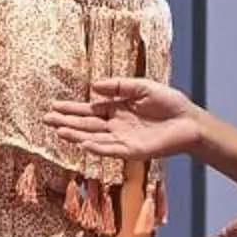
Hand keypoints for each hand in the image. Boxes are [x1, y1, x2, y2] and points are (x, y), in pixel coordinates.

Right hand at [46, 77, 202, 161]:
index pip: (89, 111)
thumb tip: (93, 86)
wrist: (190, 121)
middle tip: (46, 119)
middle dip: (66, 122)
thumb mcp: (142, 87)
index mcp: (117, 109)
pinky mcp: (133, 151)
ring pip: (94, 138)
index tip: (53, 106)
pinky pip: (112, 150)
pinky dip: (98, 148)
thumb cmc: (169, 102)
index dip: (71, 109)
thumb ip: (119, 86)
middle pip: (86, 125)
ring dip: (77, 136)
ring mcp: (123, 139)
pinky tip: (84, 144)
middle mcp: (116, 126)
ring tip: (59, 132)